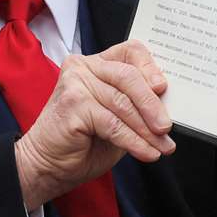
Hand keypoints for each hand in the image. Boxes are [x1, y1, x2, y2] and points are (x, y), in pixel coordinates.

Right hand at [14, 40, 174, 210]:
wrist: (48, 165)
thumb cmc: (83, 141)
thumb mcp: (117, 117)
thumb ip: (136, 105)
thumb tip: (168, 106)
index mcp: (96, 64)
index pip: (130, 51)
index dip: (150, 67)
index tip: (163, 88)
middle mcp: (84, 67)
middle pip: (128, 76)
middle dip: (152, 104)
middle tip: (166, 126)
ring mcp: (75, 83)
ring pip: (123, 103)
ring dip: (146, 130)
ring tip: (162, 146)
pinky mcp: (72, 104)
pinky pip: (113, 123)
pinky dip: (133, 141)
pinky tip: (146, 153)